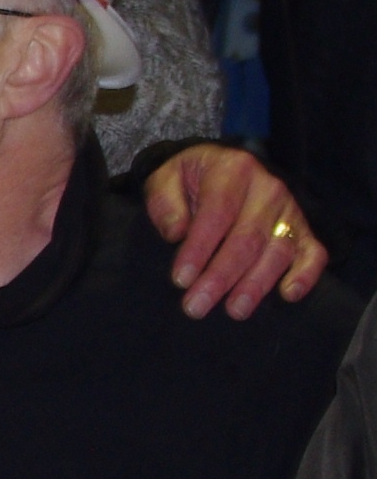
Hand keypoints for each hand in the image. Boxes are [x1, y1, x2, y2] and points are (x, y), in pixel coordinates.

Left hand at [145, 144, 327, 318]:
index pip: (217, 212)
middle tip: (196, 307)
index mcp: (233, 171)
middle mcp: (267, 189)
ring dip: (256, 283)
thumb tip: (175, 232)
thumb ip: (165, 202)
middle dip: (221, 276)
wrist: (218, 167)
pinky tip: (288, 294)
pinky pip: (313, 252)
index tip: (180, 279)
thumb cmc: (187, 181)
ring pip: (278, 250)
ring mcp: (289, 210)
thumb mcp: (165, 179)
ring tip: (234, 310)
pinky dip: (306, 274)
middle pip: (247, 238)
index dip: (199, 248)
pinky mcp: (302, 230)